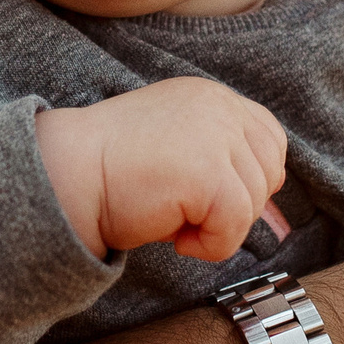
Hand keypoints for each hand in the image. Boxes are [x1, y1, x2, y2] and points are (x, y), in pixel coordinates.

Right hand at [34, 76, 285, 260]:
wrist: (67, 176)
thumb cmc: (112, 172)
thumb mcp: (178, 150)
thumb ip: (222, 162)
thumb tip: (275, 216)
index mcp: (211, 96)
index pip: (269, 138)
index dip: (251, 177)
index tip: (212, 198)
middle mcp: (219, 107)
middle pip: (269, 172)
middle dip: (236, 206)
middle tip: (188, 213)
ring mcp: (216, 136)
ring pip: (254, 203)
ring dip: (219, 228)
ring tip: (175, 222)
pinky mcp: (208, 172)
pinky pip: (234, 226)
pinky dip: (211, 246)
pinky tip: (176, 239)